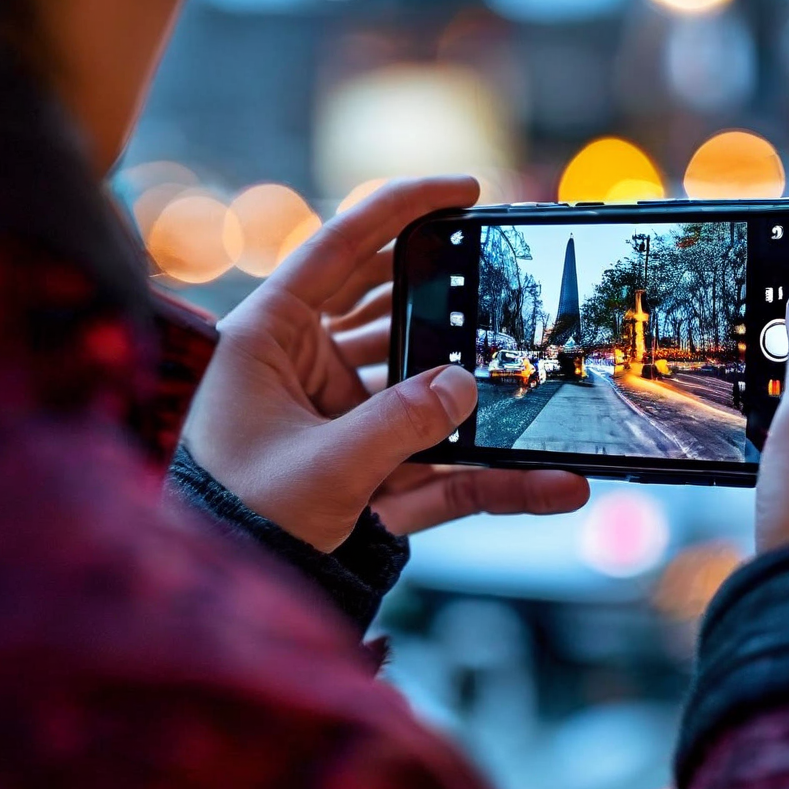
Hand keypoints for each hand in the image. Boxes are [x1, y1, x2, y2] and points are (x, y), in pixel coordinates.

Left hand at [183, 177, 589, 553]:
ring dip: (472, 381)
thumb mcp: (318, 470)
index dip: (399, 210)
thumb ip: (396, 425)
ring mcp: (344, 416)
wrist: (235, 598)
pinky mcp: (375, 466)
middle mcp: (307, 368)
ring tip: (535, 368)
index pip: (337, 250)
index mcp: (268, 340)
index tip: (463, 189)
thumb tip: (467, 386)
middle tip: (497, 270)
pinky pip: (441, 462)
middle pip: (386, 304)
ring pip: (421, 380)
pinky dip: (492, 475)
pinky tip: (552, 484)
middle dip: (444, 288)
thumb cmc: (239, 524)